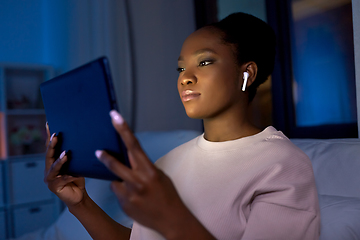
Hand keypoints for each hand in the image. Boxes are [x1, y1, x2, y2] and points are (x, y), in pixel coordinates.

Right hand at [44, 122, 85, 206]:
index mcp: (52, 162)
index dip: (49, 136)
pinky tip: (75, 174)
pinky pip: (62, 179)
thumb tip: (81, 140)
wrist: (79, 196)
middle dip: (52, 145)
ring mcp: (49, 178)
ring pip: (54, 167)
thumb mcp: (76, 165)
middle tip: (56, 136)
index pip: (50, 147)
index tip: (49, 124)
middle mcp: (48, 169)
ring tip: (66, 154)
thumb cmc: (77, 178)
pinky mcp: (54, 187)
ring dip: (60, 161)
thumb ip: (74, 156)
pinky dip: (69, 176)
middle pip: (49, 155)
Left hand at [95, 110, 193, 238]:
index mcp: (149, 170)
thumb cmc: (168, 194)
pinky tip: (135, 200)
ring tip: (136, 190)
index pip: (134, 145)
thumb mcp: (159, 176)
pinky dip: (123, 193)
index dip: (122, 129)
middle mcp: (138, 181)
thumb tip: (129, 159)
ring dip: (121, 181)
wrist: (172, 219)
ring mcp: (130, 194)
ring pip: (115, 180)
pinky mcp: (124, 205)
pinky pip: (118, 193)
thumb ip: (143, 167)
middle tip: (98, 151)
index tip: (114, 117)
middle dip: (105, 157)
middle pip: (115, 164)